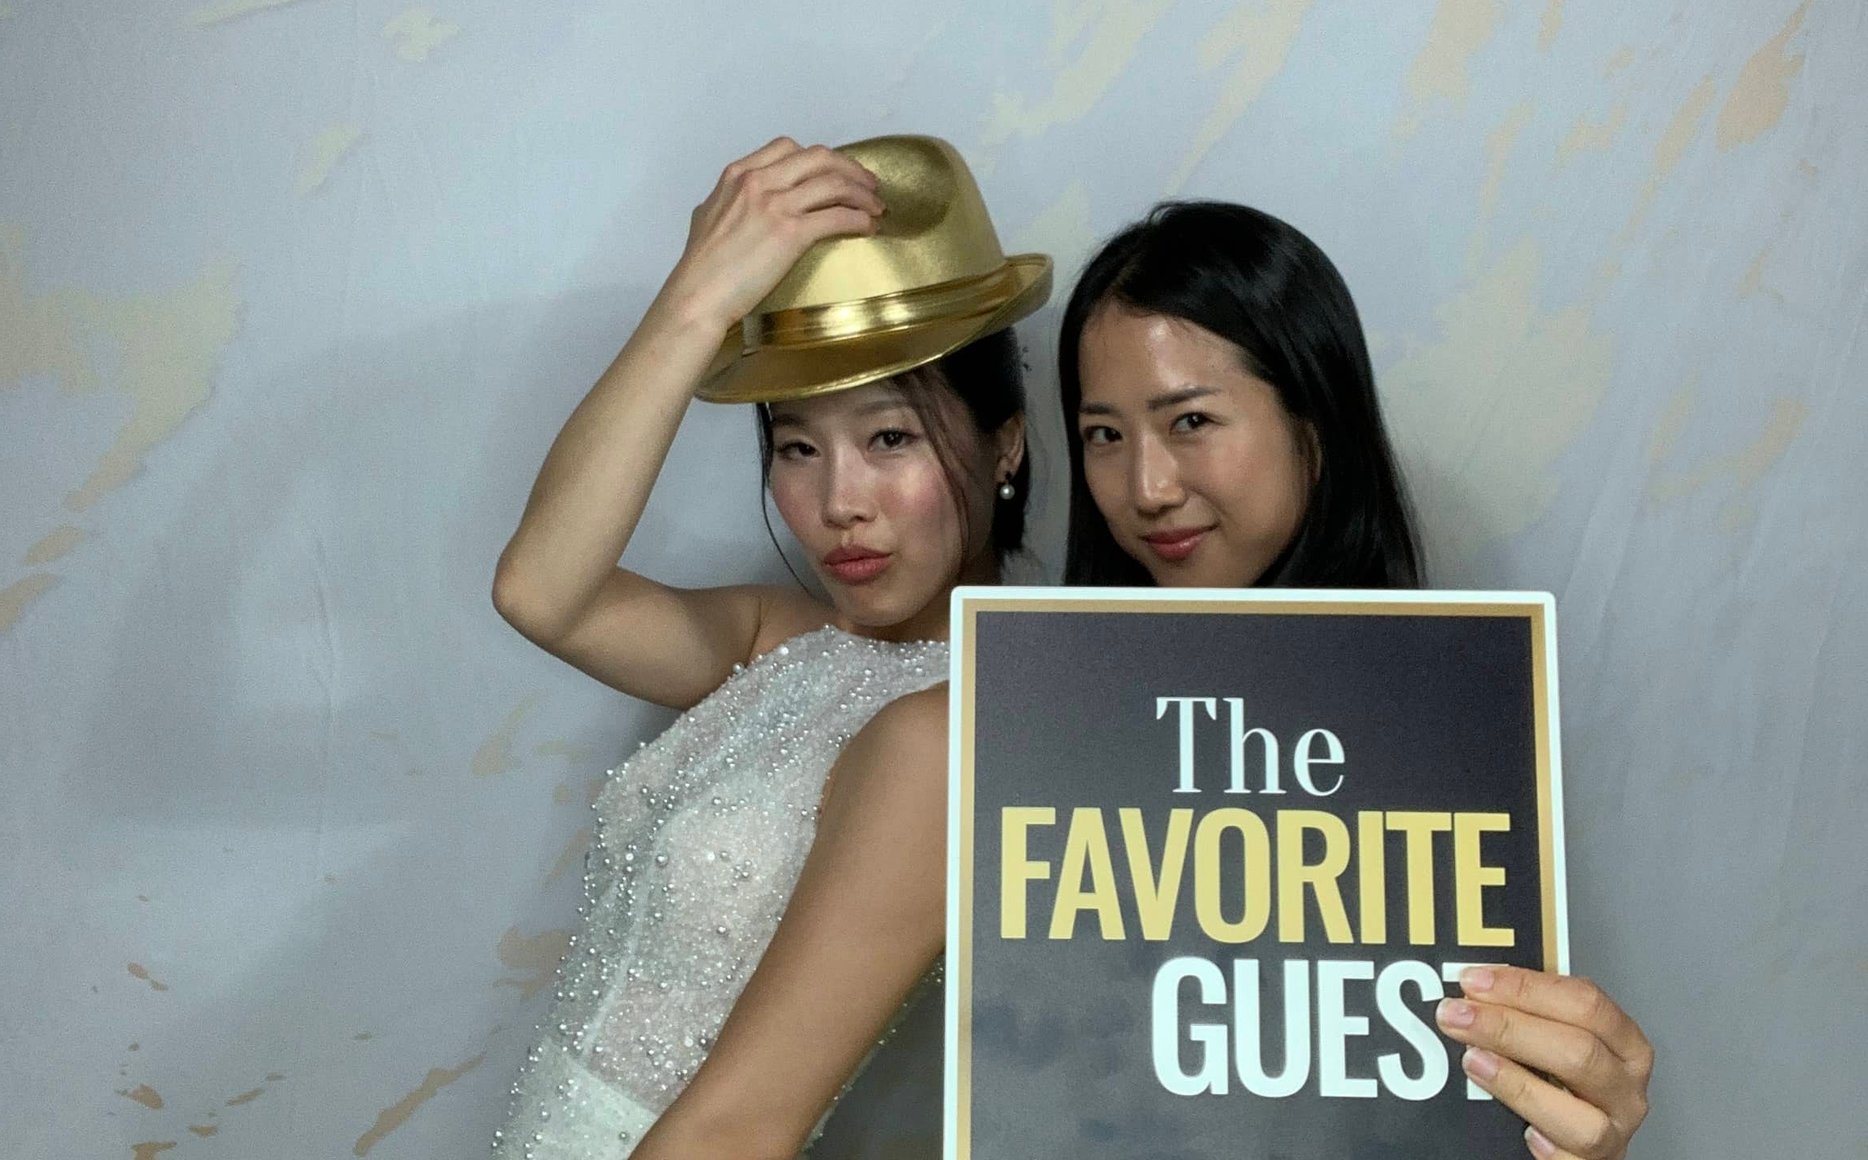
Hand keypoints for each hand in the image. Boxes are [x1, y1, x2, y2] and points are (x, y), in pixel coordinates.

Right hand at [655, 136, 883, 332]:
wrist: (697, 296)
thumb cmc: (700, 267)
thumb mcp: (706, 216)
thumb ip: (726, 201)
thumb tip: (735, 203)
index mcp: (738, 174)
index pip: (788, 148)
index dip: (819, 158)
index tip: (834, 172)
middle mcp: (759, 182)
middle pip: (819, 158)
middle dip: (850, 168)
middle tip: (868, 185)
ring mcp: (775, 205)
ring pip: (834, 183)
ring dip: (862, 193)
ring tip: (876, 207)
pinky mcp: (791, 233)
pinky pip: (837, 215)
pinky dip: (859, 218)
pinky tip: (868, 226)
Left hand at [1435, 965, 1652, 1158]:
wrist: (1576, 1141)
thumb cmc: (1564, 1081)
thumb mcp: (1556, 1038)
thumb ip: (1528, 1013)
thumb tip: (1474, 989)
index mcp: (1624, 1043)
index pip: (1584, 1003)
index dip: (1526, 988)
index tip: (1475, 980)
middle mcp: (1625, 1088)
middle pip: (1579, 1051)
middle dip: (1509, 1028)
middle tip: (1457, 1016)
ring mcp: (1613, 1133)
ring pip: (1580, 1113)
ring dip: (1518, 1084)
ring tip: (1473, 1062)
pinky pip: (1569, 1159)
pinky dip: (1544, 1145)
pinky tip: (1520, 1129)